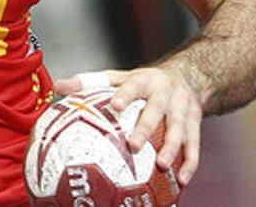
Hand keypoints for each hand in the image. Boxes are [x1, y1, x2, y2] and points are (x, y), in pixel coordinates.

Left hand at [53, 66, 201, 185]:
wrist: (188, 77)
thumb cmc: (145, 82)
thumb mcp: (120, 77)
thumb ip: (90, 82)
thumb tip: (60, 86)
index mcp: (145, 80)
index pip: (133, 86)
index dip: (125, 95)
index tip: (115, 105)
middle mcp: (166, 93)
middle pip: (157, 110)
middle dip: (146, 127)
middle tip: (134, 145)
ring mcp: (183, 108)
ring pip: (179, 129)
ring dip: (172, 148)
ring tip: (162, 166)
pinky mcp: (196, 123)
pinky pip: (195, 145)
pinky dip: (190, 163)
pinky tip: (181, 179)